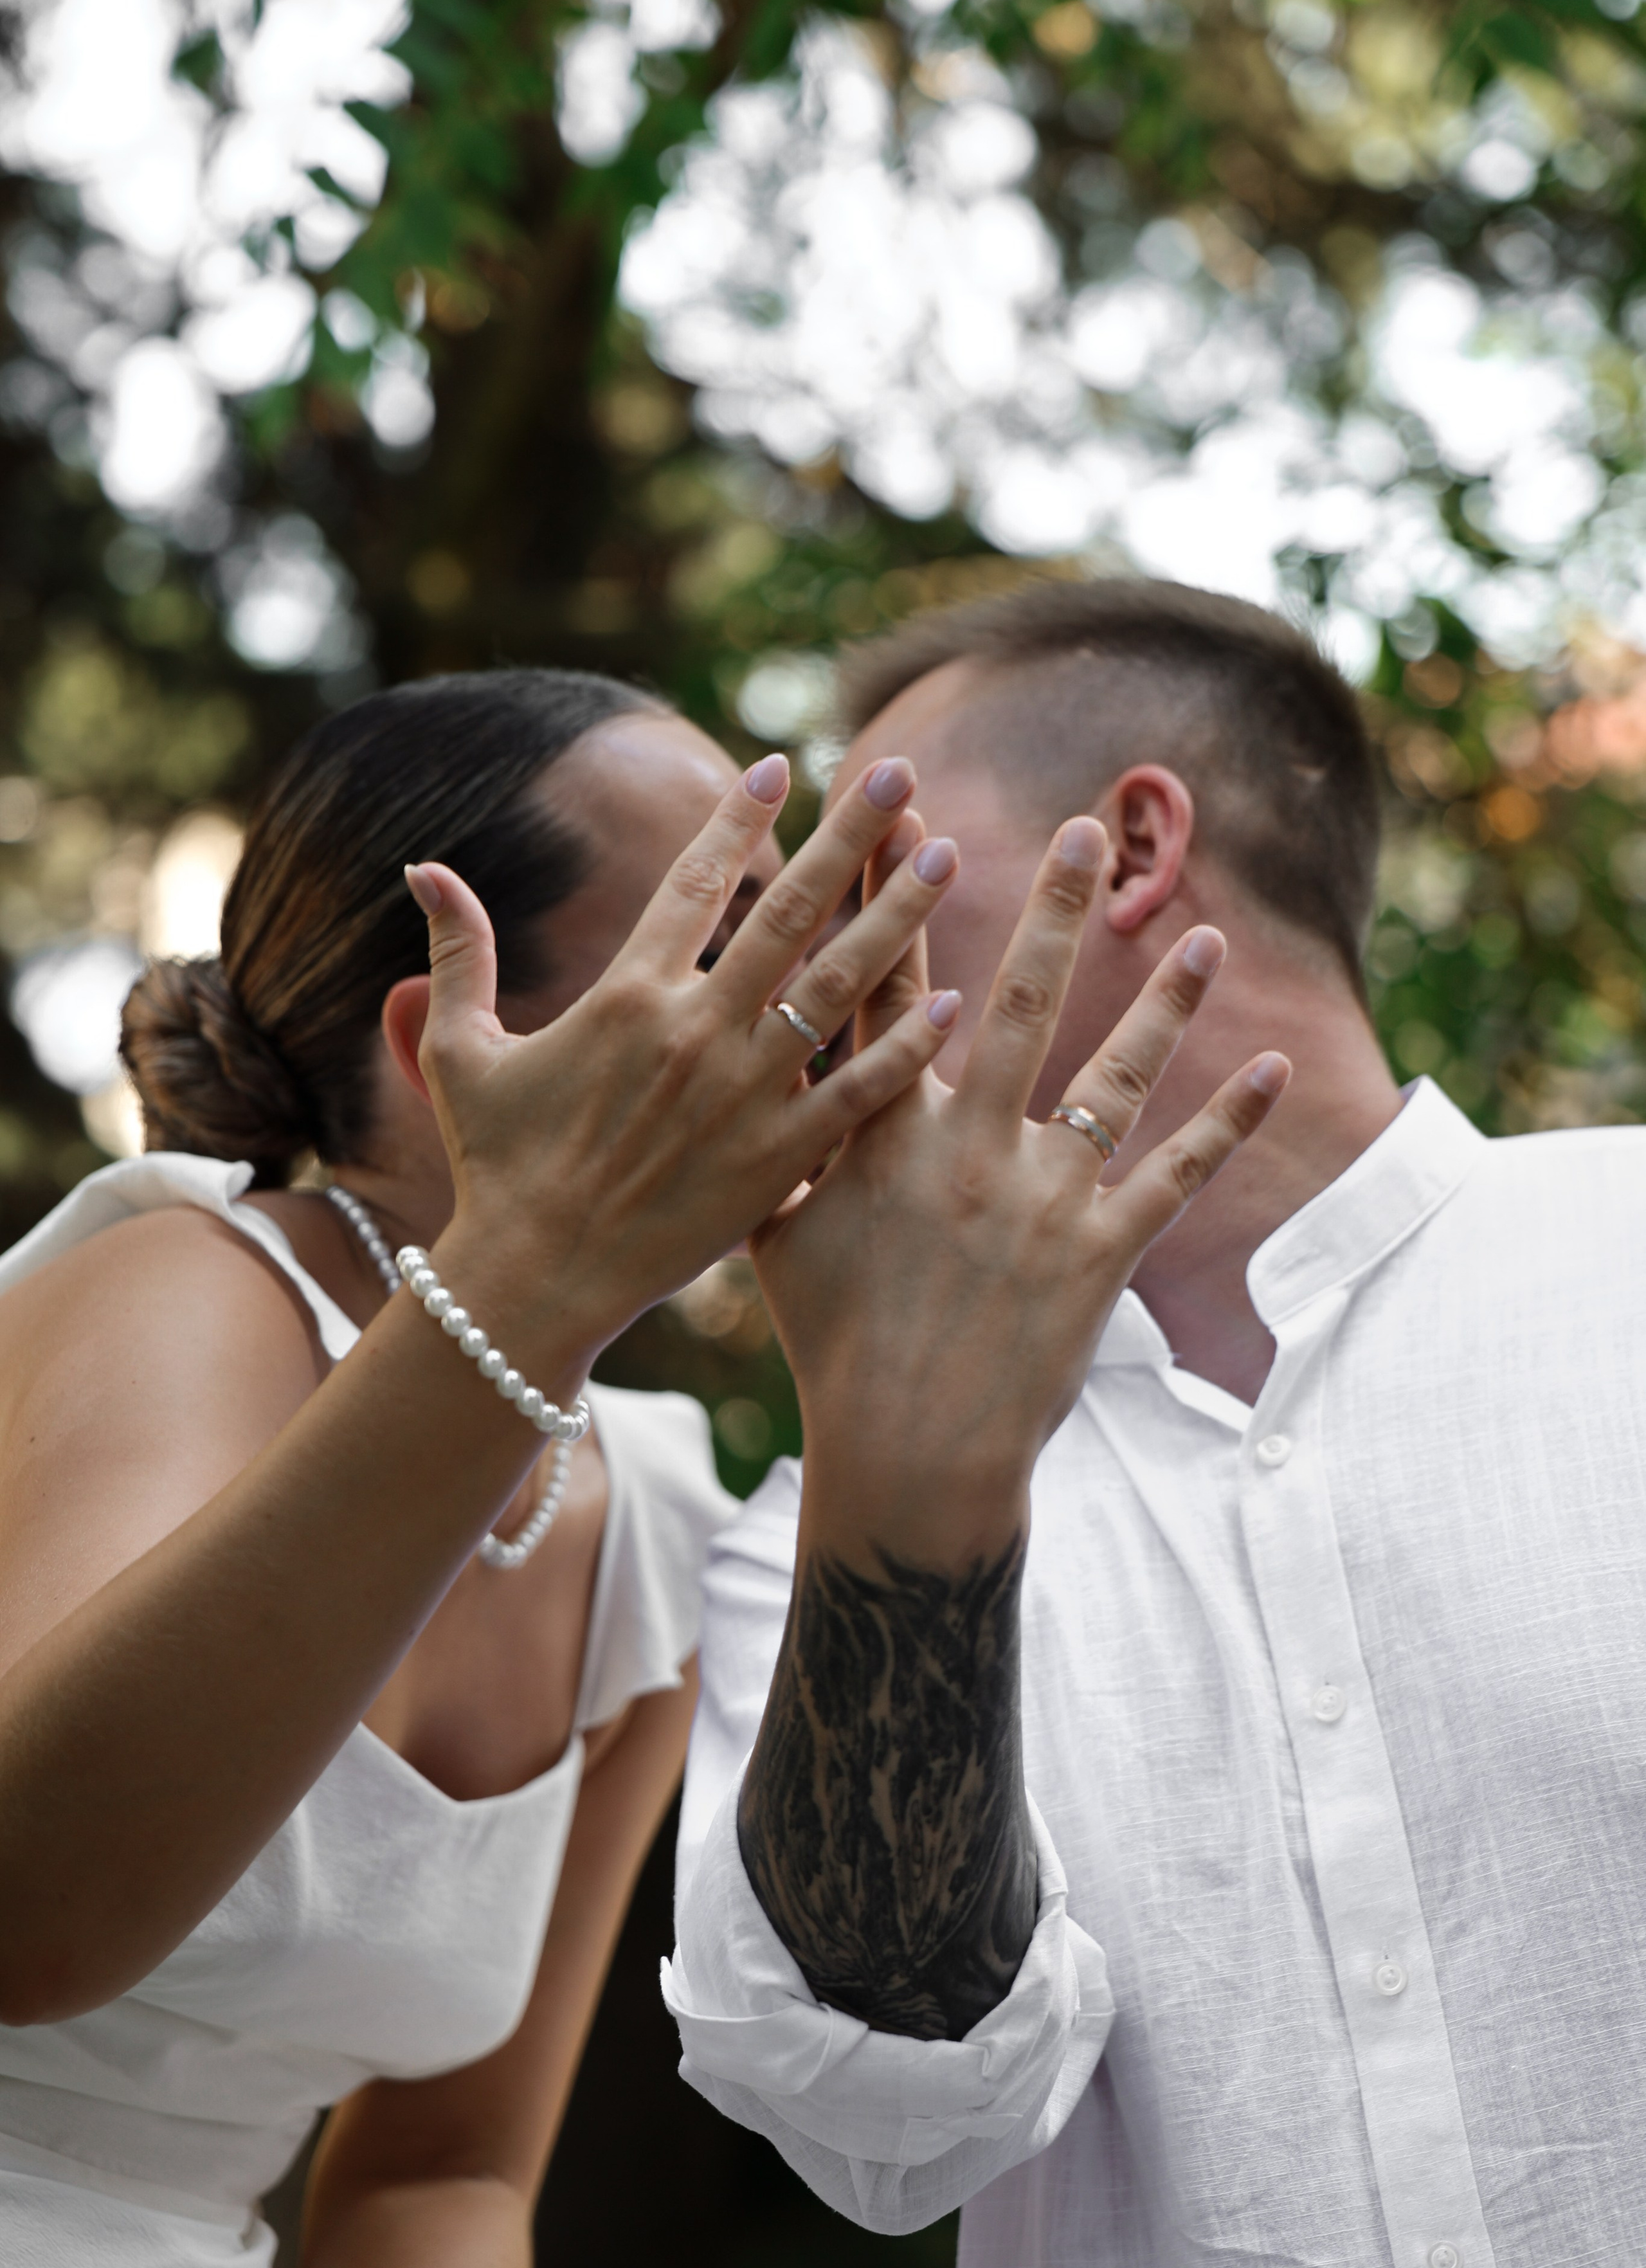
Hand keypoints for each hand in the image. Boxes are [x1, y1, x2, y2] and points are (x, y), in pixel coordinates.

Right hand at [405, 754, 959, 1362]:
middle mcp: (695, 1033)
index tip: (781, 764)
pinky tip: (953, 1003)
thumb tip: (422, 866)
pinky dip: (906, 1050)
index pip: (695, 882)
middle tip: (896, 771)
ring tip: (945, 855)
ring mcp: (743, 1096)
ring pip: (839, 988)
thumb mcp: (459, 1053)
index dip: (738, 818)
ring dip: (896, 918)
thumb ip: (459, 954)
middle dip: (847, 836)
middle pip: (789, 912)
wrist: (533, 1284)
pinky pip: (856, 1093)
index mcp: (626, 996)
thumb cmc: (495, 1170)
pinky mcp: (778, 1162)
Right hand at [749, 815, 1288, 1557]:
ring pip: (1118, 1072)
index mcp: (883, 1135)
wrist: (908, 1455)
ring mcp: (1042, 1197)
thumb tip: (761, 1080)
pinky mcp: (1102, 1251)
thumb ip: (784, 1149)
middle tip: (1087, 827)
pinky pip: (1178, 1171)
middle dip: (1055, 907)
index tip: (905, 812)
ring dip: (1165, 998)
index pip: (890, 988)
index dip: (895, 896)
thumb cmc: (830, 1346)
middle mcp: (968, 1147)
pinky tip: (1271, 1063)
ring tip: (1203, 932)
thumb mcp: (778, 1237)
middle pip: (1022, 1000)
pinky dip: (1228, 1118)